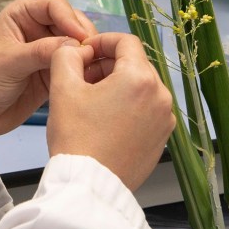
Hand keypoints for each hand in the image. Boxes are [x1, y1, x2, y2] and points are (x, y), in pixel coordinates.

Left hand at [0, 0, 96, 146]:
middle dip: (83, 34)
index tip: (81, 37)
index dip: (70, 18)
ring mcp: (47, 50)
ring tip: (96, 64)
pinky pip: (76, 64)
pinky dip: (85, 67)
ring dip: (87, 51)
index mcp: (21, 15)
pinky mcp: (54, 71)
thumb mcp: (9, 63)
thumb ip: (41, 51)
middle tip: (93, 52)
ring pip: (77, 43)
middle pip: (71, 22)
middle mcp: (37, 28)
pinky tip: (93, 75)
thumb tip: (75, 44)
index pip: (54, 6)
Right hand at [47, 32, 174, 190]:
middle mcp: (161, 95)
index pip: (126, 41)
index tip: (85, 53)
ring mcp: (165, 119)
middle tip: (82, 77)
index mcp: (140, 78)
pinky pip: (147, 109)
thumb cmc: (76, 137)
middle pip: (135, 64)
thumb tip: (78, 50)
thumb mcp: (63, 88)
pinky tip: (106, 119)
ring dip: (119, 85)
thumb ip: (67, 56)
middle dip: (108, 64)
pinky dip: (129, 105)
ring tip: (92, 100)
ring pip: (142, 87)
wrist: (89, 187)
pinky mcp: (163, 138)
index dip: (102, 41)